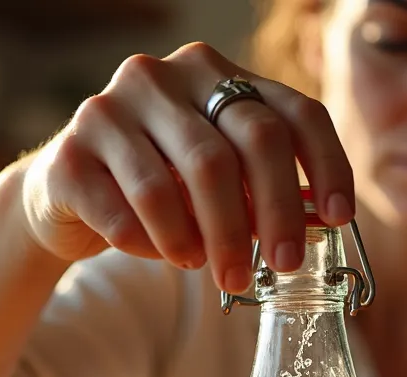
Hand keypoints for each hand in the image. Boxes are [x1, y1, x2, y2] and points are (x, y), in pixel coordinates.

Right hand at [18, 41, 355, 293]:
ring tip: (217, 273)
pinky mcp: (68, 153)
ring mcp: (108, 107)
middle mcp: (162, 76)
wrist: (69, 195)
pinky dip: (153, 246)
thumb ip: (264, 186)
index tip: (339, 218)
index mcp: (214, 73)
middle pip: (244, 143)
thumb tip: (323, 220)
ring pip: (180, 181)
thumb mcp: (220, 177)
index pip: (292, 110)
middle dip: (271, 214)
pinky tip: (161, 255)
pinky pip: (126, 212)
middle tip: (280, 267)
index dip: (325, 164)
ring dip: (207, 239)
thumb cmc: (162, 186)